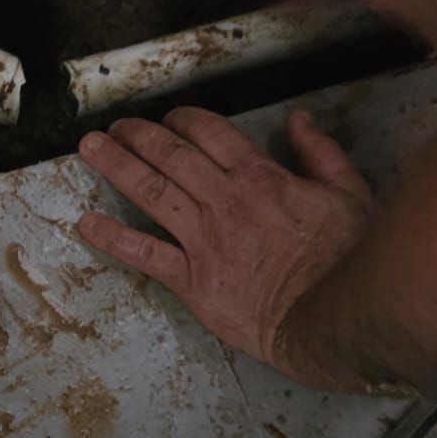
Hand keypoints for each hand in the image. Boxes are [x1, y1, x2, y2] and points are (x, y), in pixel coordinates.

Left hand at [76, 107, 373, 377]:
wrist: (331, 319)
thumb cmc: (348, 260)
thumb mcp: (351, 194)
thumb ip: (321, 154)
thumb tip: (299, 121)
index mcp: (261, 177)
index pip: (209, 133)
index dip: (183, 119)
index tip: (168, 118)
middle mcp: (224, 202)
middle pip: (170, 155)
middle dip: (139, 135)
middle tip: (116, 125)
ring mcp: (204, 240)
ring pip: (151, 192)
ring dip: (116, 165)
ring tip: (90, 148)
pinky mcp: (192, 280)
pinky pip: (144, 254)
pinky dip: (112, 237)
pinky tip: (86, 223)